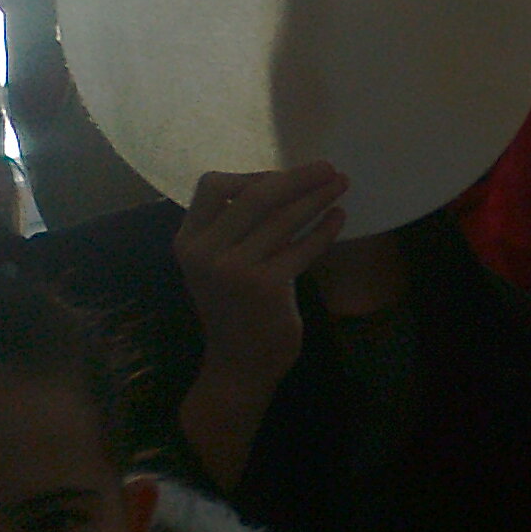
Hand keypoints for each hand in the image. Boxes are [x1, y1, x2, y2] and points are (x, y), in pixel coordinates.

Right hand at [174, 163, 346, 387]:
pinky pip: (302, 247)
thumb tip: (284, 182)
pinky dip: (324, 230)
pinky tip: (339, 218)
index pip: (213, 186)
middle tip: (329, 167)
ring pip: (284, 218)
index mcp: (188, 240)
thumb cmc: (236, 308)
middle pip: (256, 195)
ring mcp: (233, 269)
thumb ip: (236, 227)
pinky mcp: (264, 286)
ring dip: (317, 197)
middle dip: (298, 177)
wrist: (239, 364)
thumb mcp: (219, 263)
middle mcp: (205, 252)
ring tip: (341, 185)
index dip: (252, 175)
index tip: (284, 176)